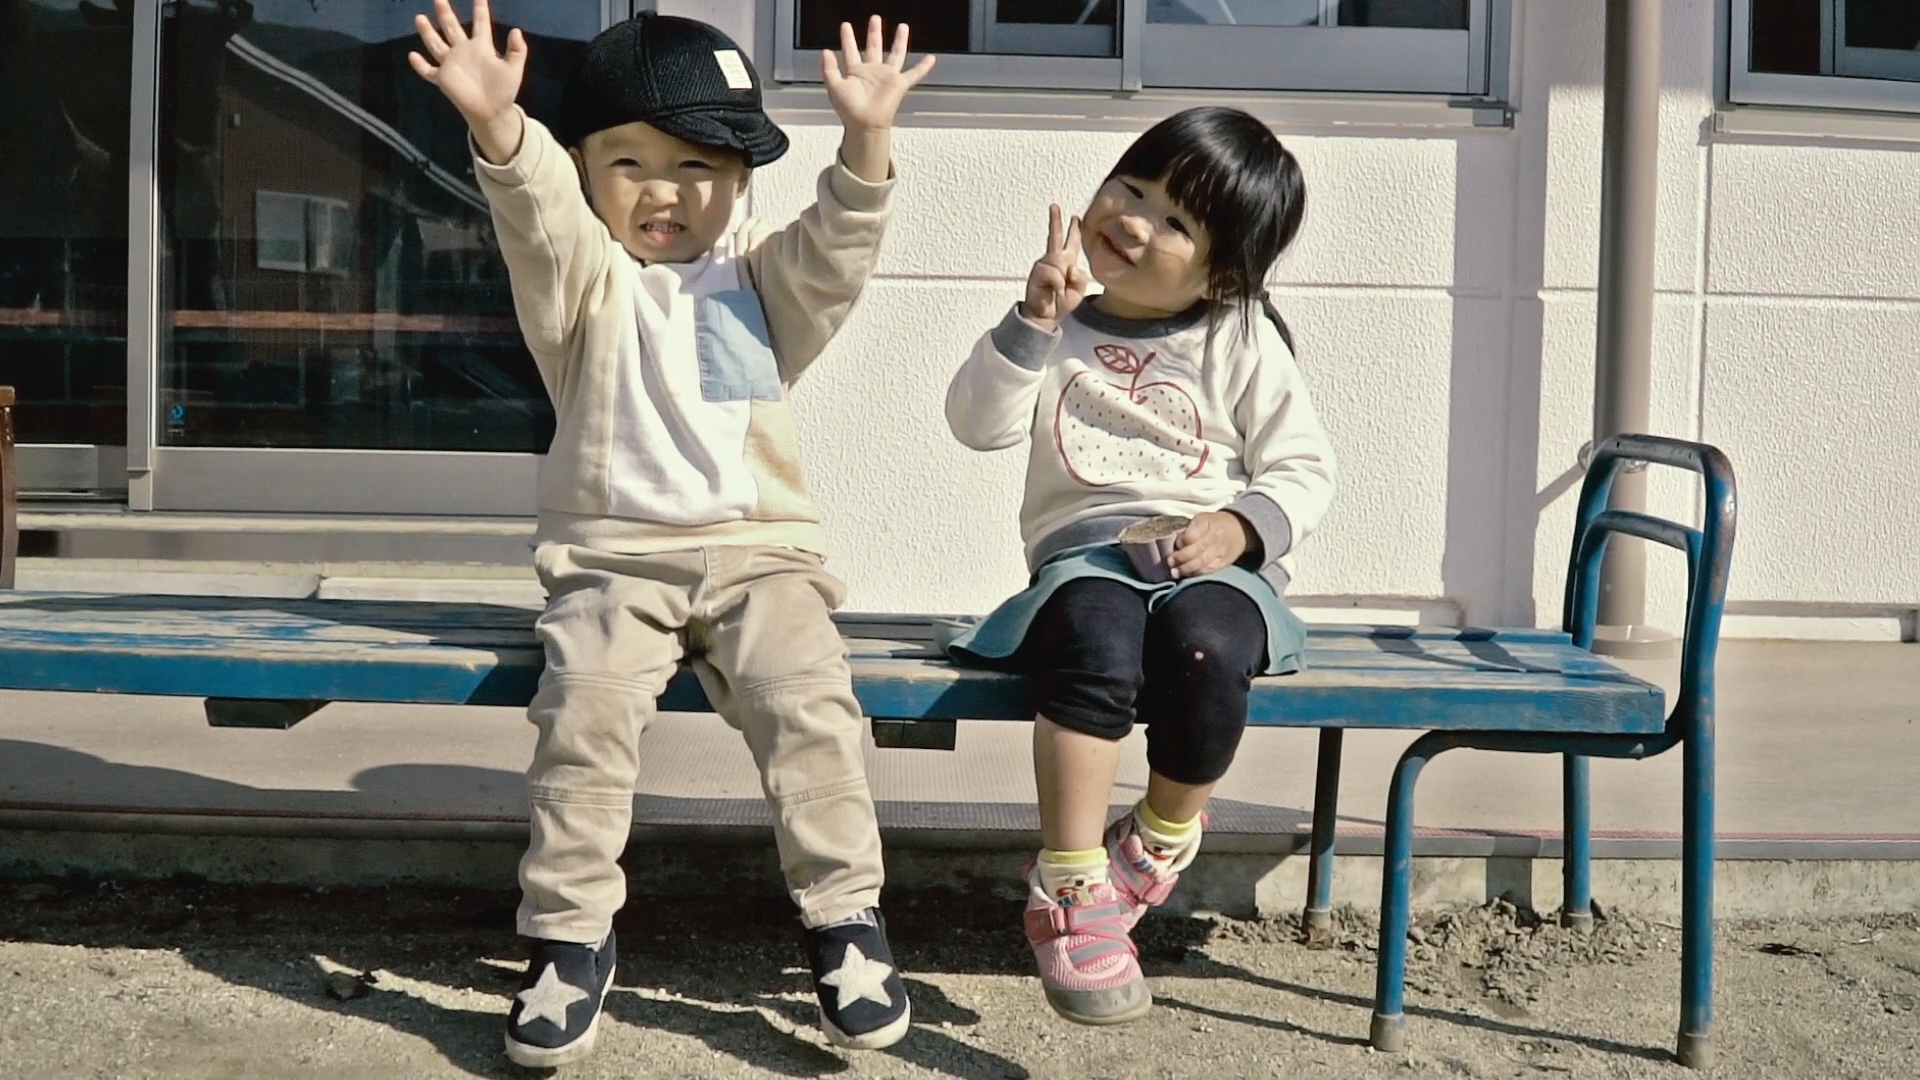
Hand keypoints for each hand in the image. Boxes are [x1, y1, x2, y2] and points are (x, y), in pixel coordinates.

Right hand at [408, 0, 526, 161]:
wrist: (493, 112)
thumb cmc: (504, 90)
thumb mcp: (514, 69)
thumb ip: (517, 50)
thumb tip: (516, 30)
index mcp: (482, 47)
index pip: (481, 24)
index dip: (480, 10)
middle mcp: (464, 51)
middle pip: (452, 28)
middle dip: (446, 13)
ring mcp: (452, 64)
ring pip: (436, 44)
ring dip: (428, 32)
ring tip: (420, 18)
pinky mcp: (444, 79)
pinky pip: (429, 71)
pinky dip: (420, 65)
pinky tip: (413, 56)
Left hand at [823, 17, 935, 131]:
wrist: (865, 123)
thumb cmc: (849, 110)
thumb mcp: (833, 87)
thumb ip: (829, 68)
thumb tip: (826, 51)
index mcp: (855, 72)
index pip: (851, 50)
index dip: (848, 38)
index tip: (845, 26)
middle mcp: (872, 72)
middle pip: (874, 46)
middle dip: (874, 32)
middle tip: (875, 18)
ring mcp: (887, 77)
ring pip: (895, 54)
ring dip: (899, 40)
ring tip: (902, 26)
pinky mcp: (899, 84)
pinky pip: (914, 73)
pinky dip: (923, 67)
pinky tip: (931, 58)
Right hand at [1020, 205, 1087, 329]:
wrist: (1045, 316)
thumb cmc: (1060, 303)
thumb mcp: (1079, 290)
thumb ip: (1080, 277)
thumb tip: (1070, 266)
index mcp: (1066, 263)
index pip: (1070, 243)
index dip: (1074, 230)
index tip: (1075, 217)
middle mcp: (1053, 261)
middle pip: (1055, 237)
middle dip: (1055, 221)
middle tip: (1054, 206)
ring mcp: (1044, 265)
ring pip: (1060, 260)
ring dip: (1062, 277)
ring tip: (1058, 288)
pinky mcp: (1038, 272)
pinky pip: (1054, 273)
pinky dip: (1057, 283)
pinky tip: (1053, 290)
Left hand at [1167, 511, 1255, 579]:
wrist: (1239, 529)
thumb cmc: (1213, 524)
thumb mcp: (1201, 518)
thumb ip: (1188, 529)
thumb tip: (1173, 544)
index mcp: (1207, 522)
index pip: (1194, 533)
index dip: (1184, 541)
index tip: (1176, 544)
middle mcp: (1215, 536)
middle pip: (1198, 549)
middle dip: (1181, 557)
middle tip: (1170, 561)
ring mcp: (1221, 551)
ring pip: (1202, 562)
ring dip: (1186, 568)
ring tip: (1174, 572)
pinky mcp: (1223, 563)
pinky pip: (1208, 570)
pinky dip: (1195, 573)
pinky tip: (1186, 575)